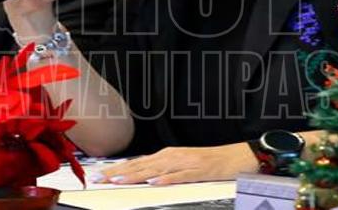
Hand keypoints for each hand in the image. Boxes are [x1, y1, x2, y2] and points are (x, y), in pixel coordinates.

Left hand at [94, 143, 258, 185]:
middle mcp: (173, 156)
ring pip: (156, 170)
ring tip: (119, 180)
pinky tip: (155, 183)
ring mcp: (186, 163)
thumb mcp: (182, 164)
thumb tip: (143, 175)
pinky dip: (167, 179)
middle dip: (119, 172)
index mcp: (167, 155)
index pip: (137, 162)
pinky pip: (181, 176)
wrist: (238, 155)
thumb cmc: (211, 161)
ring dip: (137, 175)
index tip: (100, 174)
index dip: (117, 169)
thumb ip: (163, 169)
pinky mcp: (199, 171)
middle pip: (141, 165)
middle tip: (100, 178)